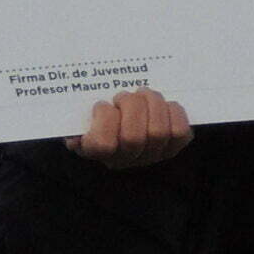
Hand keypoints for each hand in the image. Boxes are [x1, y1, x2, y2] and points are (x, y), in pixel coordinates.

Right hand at [66, 88, 192, 168]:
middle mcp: (125, 160)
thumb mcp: (79, 118)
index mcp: (96, 152)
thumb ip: (74, 122)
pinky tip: (163, 105)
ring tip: (143, 93)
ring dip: (152, 103)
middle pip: (133, 136)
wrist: (123, 126)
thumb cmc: (97, 117)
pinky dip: (173, 112)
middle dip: (131, 105)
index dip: (105, 117)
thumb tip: (75, 134)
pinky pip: (180, 131)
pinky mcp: (174, 147)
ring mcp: (151, 155)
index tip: (102, 105)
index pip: (103, 144)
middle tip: (125, 95)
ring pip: (158, 131)